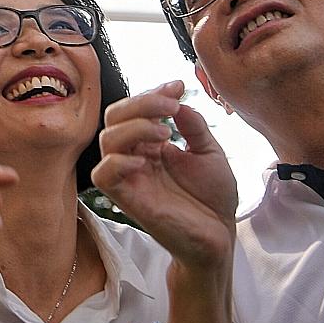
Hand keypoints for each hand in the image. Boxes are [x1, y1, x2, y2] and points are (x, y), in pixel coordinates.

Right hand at [92, 81, 236, 271]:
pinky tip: (145, 159)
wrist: (220, 236)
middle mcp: (135, 156)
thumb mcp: (210, 153)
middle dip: (140, 103)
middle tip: (170, 106)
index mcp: (150, 144)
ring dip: (134, 127)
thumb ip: (193, 126)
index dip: (152, 93)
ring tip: (164, 132)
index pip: (135, 110)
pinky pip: (103, 174)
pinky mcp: (126, 198)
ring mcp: (129, 177)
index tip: (178, 86)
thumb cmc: (213, 198)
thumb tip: (177, 98)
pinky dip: (119, 160)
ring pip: (107, 140)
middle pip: (115, 118)